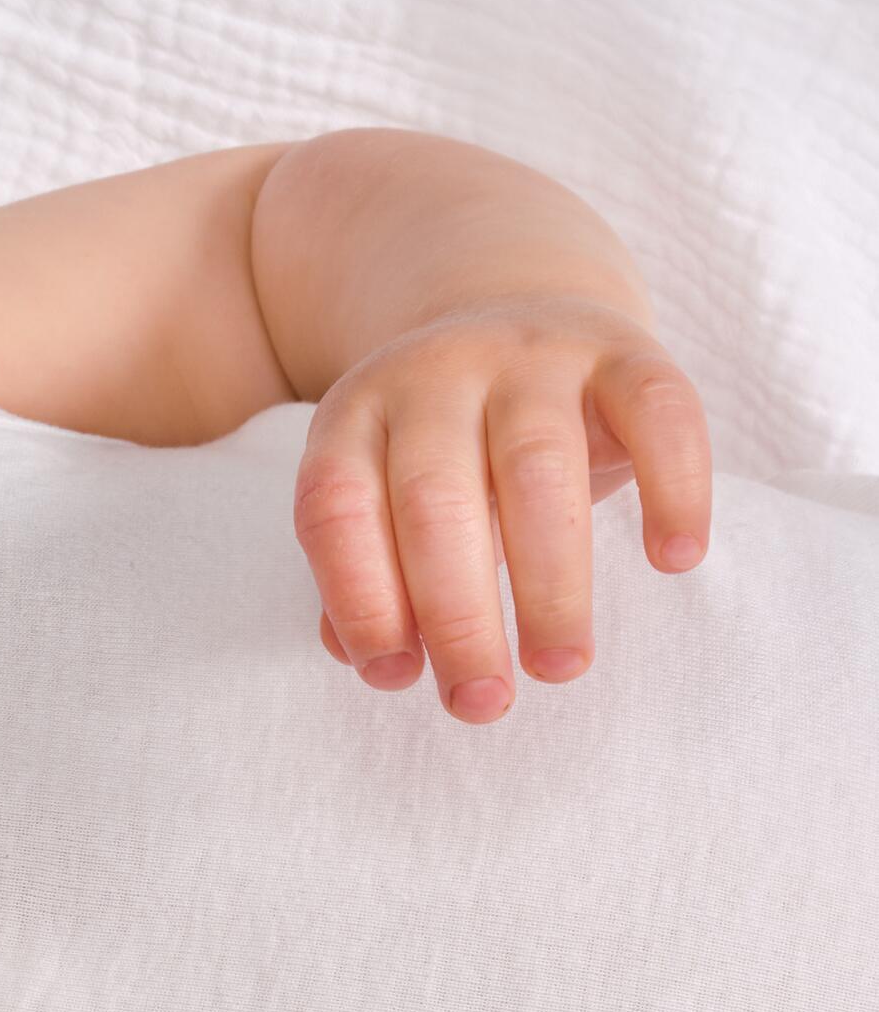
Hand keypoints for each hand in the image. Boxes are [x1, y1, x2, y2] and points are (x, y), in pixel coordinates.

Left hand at [291, 291, 713, 722]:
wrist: (518, 308)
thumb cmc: (444, 452)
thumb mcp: (383, 501)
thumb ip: (364, 576)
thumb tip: (368, 657)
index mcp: (355, 417)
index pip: (337, 511)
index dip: (360, 600)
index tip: (395, 678)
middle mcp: (436, 374)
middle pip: (436, 504)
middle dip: (457, 618)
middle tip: (482, 702)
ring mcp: (531, 353)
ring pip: (538, 470)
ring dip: (551, 584)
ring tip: (560, 667)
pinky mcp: (623, 347)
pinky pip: (658, 410)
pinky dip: (673, 487)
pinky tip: (674, 561)